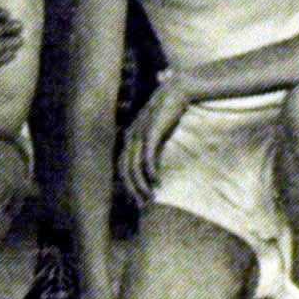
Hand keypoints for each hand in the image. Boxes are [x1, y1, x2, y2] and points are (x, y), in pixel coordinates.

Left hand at [121, 80, 190, 202]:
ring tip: (150, 198)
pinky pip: (147, 156)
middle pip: (125, 170)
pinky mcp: (151, 131)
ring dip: (142, 185)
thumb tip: (153, 167)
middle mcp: (130, 136)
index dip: (128, 186)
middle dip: (132, 190)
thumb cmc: (168, 114)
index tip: (138, 201)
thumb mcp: (156, 132)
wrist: (176, 91)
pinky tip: (156, 181)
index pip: (123, 168)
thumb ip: (152, 146)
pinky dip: (150, 170)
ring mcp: (139, 134)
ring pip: (134, 166)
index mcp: (129, 138)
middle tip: (143, 206)